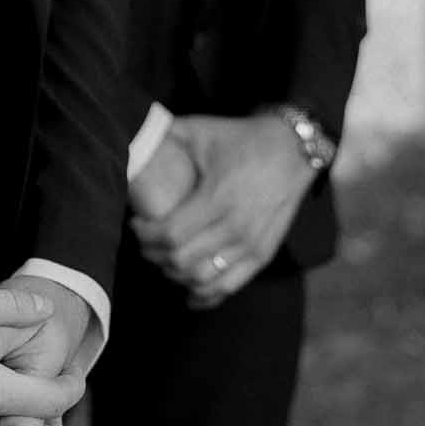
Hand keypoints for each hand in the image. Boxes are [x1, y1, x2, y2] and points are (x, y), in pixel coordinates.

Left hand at [131, 112, 315, 305]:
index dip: (146, 236)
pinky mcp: (263, 255)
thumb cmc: (240, 138)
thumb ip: (164, 134)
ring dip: (176, 275)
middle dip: (155, 255)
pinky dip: (206, 296)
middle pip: (183, 261)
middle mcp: (236, 228)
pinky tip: (189, 294)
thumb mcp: (200, 129)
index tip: (136, 224)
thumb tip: (132, 140)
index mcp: (218, 198)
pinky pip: (230, 287)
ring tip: (164, 259)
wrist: (292, 149)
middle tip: (145, 242)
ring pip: (203, 279)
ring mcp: (252, 245)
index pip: (171, 235)